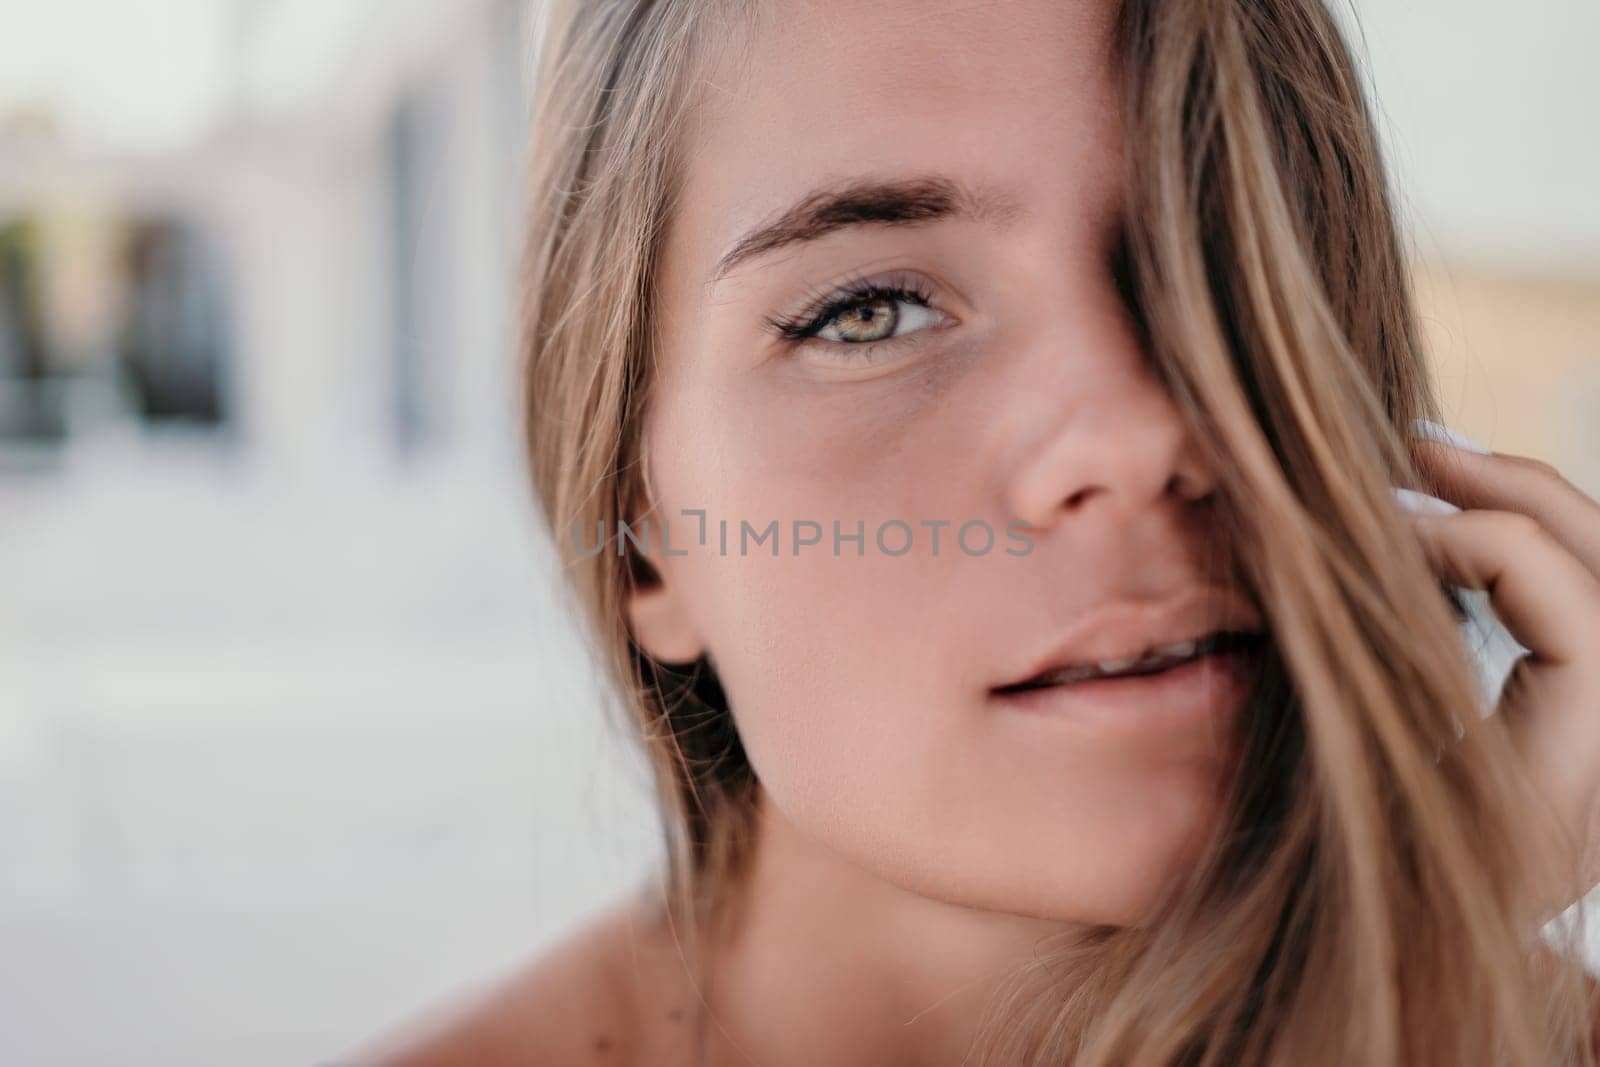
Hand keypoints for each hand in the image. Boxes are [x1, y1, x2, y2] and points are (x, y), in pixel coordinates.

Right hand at [1404, 428, 1599, 918]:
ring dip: (1527, 507)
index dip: (1471, 544)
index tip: (1371, 528)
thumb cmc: (1371, 895)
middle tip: (1414, 453)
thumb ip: (1357, 684)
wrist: (1429, 963)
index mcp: (1568, 782)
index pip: (1571, 617)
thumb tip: (1312, 565)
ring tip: (1438, 470)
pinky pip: (1583, 602)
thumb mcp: (1355, 798)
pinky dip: (1527, 551)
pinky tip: (1460, 532)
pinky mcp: (1591, 715)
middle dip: (1516, 492)